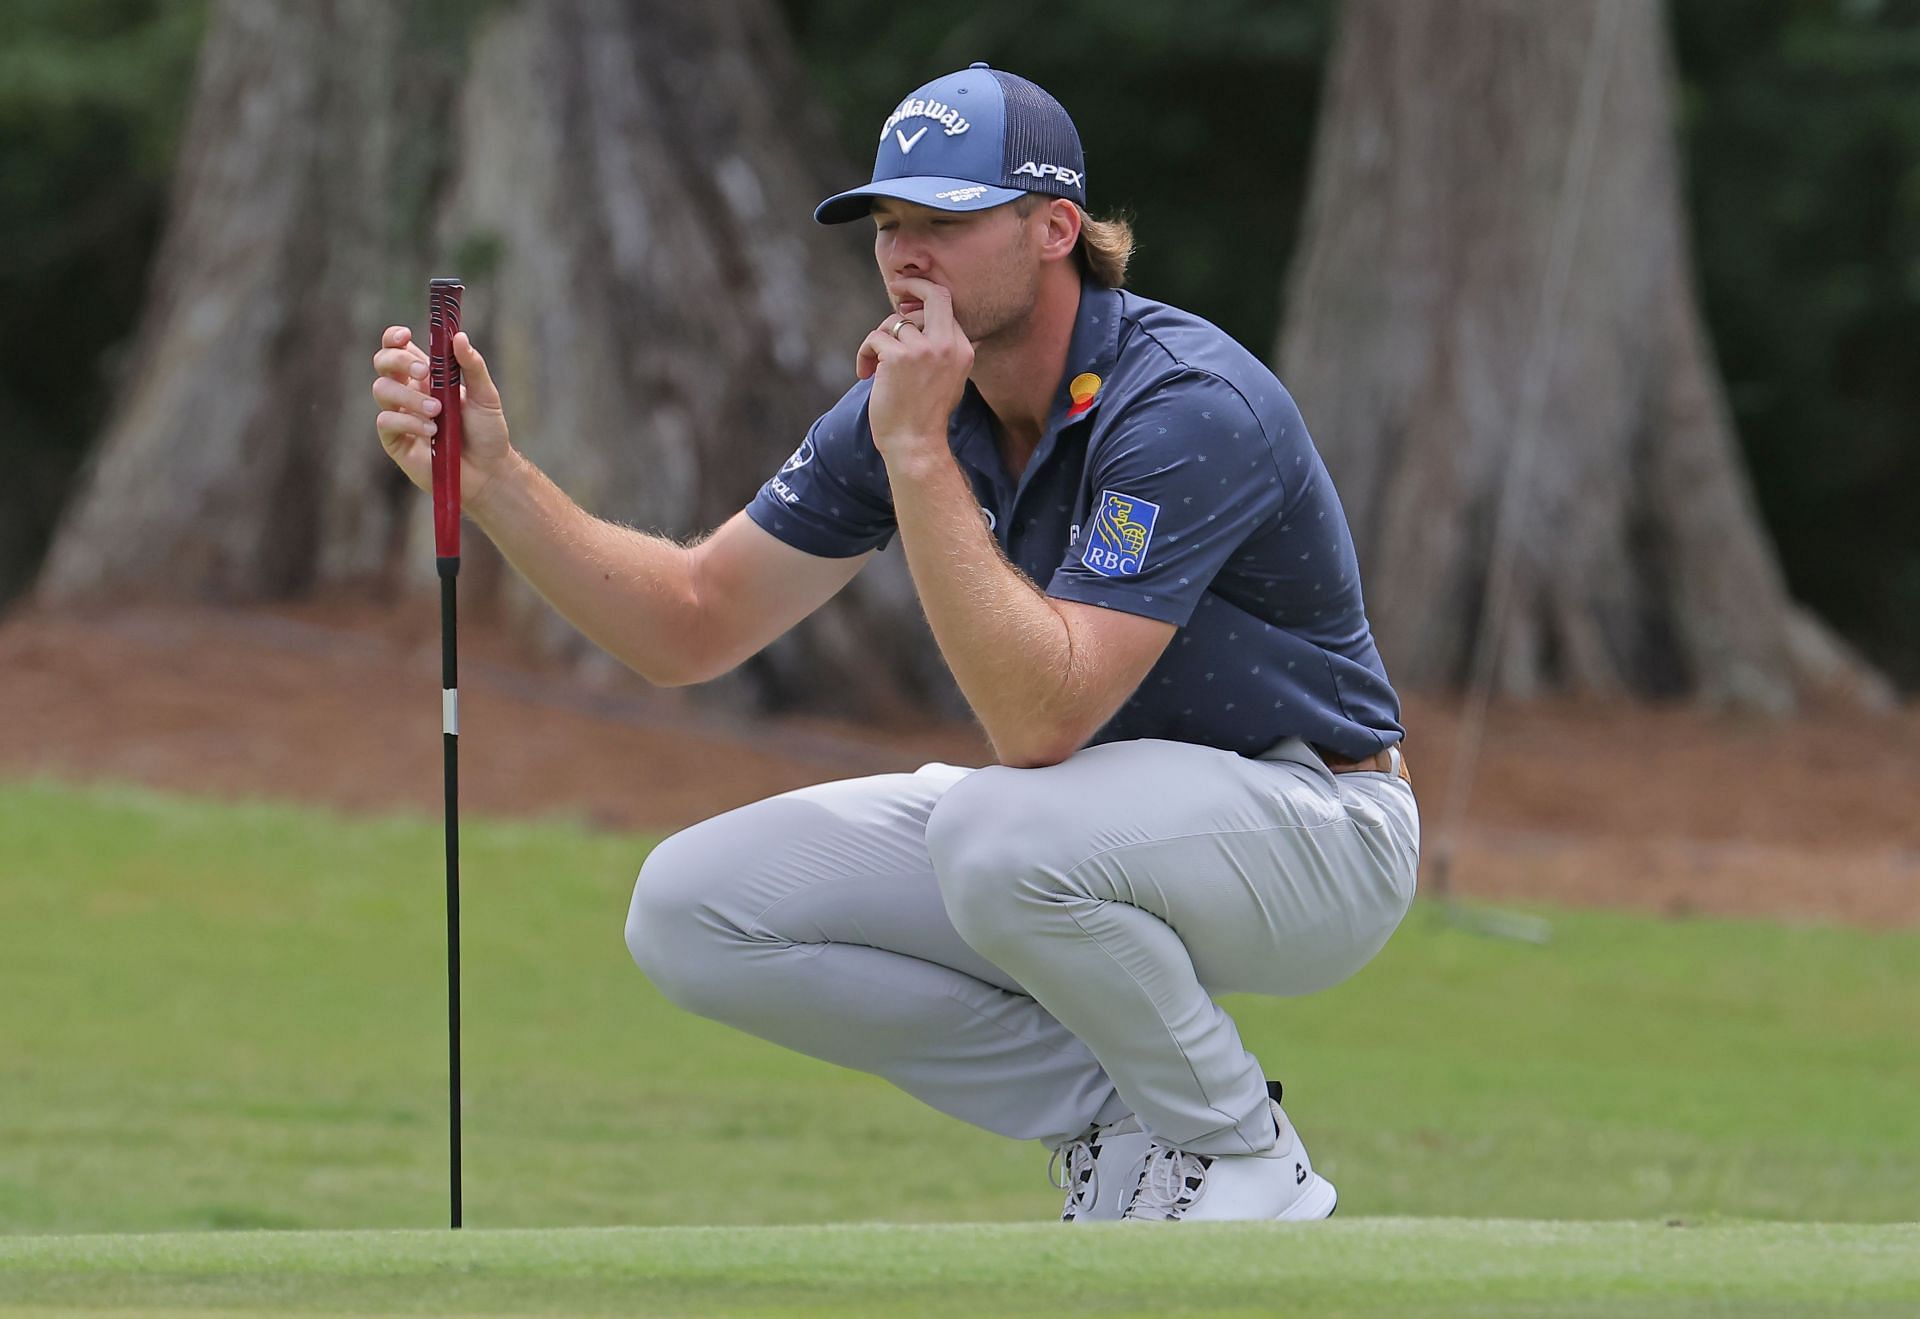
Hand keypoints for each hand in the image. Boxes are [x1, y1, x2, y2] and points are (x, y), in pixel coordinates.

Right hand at [371, 327, 515, 514]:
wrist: (489, 472)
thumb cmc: (487, 432)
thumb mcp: (486, 395)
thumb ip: (473, 366)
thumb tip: (459, 336)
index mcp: (427, 377)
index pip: (398, 348)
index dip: (394, 338)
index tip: (405, 335)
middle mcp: (409, 393)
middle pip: (383, 363)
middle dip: (399, 361)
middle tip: (425, 373)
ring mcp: (400, 416)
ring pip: (382, 390)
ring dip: (409, 396)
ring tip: (437, 412)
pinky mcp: (396, 441)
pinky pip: (386, 422)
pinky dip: (408, 422)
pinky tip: (431, 431)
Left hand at [856, 277, 972, 462]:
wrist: (915, 443)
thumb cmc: (926, 416)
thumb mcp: (951, 380)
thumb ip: (945, 351)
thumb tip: (928, 324)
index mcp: (963, 349)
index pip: (946, 307)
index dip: (925, 298)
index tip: (909, 299)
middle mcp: (947, 345)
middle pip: (933, 295)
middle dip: (912, 284)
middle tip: (896, 286)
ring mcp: (923, 349)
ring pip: (894, 321)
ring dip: (878, 341)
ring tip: (873, 365)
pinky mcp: (898, 357)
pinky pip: (875, 338)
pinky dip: (865, 354)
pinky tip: (865, 373)